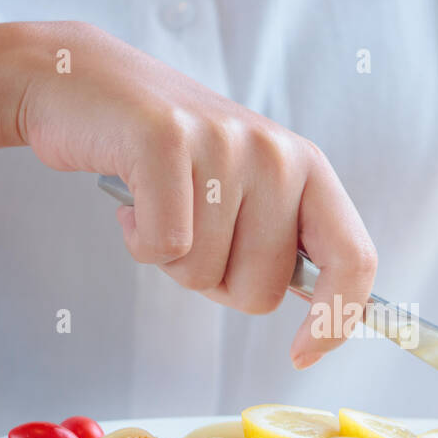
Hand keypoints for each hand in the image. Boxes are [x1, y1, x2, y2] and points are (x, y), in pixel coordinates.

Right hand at [14, 22, 375, 367]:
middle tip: (190, 232)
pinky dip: (138, 242)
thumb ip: (281, 242)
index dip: (334, 320)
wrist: (84, 83)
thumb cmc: (169, 156)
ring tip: (157, 206)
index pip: (353, 258)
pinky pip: (164, 247)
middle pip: (261, 290)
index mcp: (307, 169)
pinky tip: (131, 205)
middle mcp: (277, 154)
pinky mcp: (165, 141)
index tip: (302, 354)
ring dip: (169, 259)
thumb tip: (323, 323)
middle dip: (216, 283)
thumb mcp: (243, 189)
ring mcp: (224, 144)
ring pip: (203, 274)